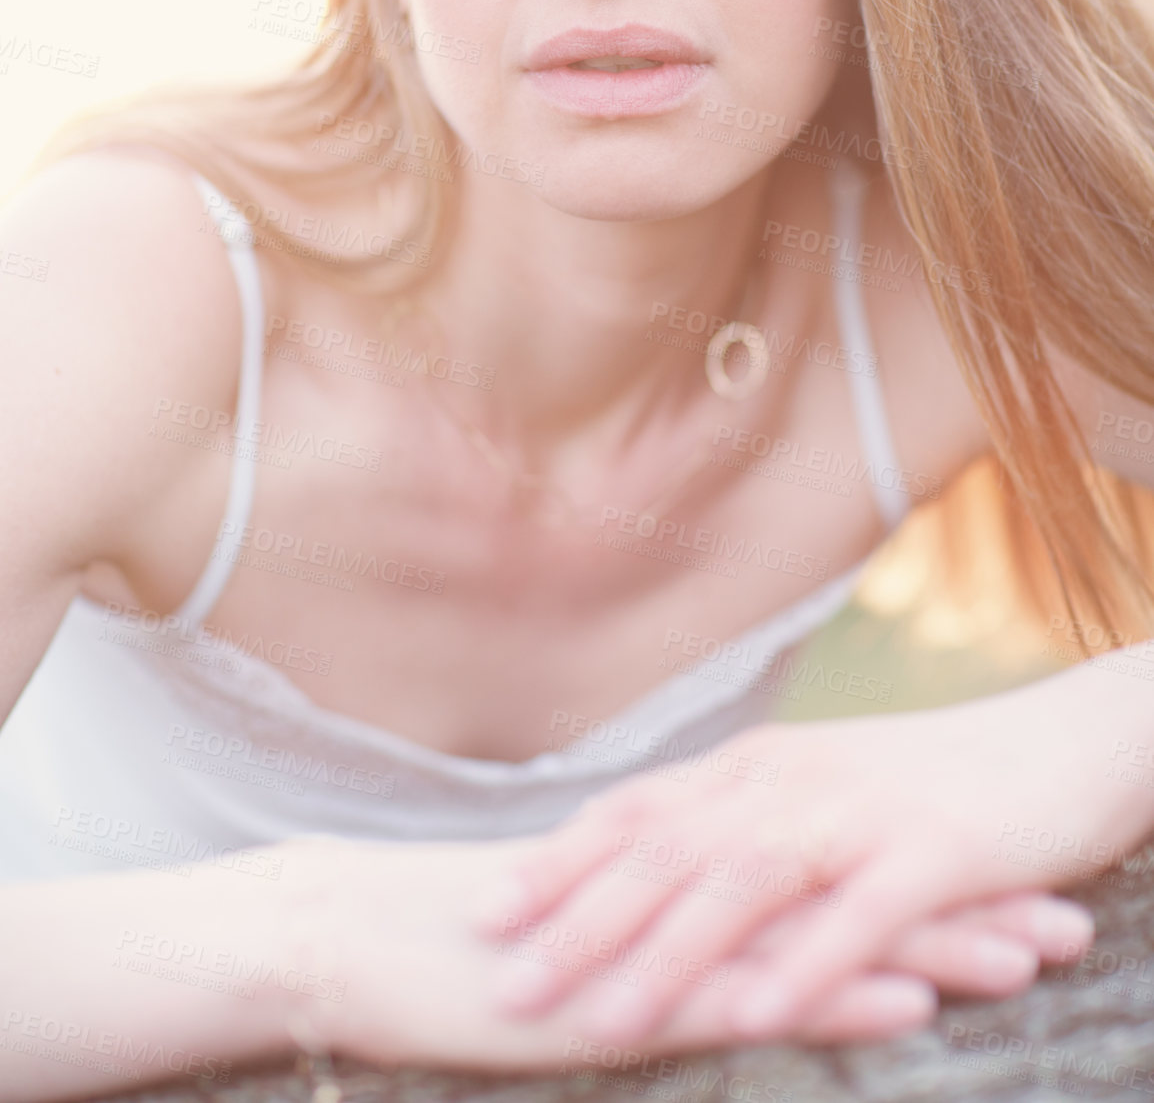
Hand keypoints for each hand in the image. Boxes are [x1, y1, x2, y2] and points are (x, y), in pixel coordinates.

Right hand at [276, 835, 1093, 1069]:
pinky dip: (834, 991)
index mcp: (689, 870)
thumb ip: (656, 921)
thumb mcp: (586, 929)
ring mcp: (666, 939)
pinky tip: (907, 998)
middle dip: (962, 898)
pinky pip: (751, 994)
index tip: (1005, 873)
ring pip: (825, 934)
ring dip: (933, 941)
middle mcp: (693, 889)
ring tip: (1031, 949)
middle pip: (849, 888)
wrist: (360, 933)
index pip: (826, 863)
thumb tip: (720, 931)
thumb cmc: (465, 940)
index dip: (918, 869)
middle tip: (1065, 903)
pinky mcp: (632, 993)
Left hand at [467, 663, 1150, 1044]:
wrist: (1059, 746)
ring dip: (669, 955)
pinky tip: (756, 1015)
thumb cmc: (930, 780)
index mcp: (755, 767)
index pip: (639, 810)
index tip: (487, 911)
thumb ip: (743, 821)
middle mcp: (790, 781)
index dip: (562, 861)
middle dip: (583, 919)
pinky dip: (800, 966)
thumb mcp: (820, 790)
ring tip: (604, 1020)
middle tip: (508, 979)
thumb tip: (664, 865)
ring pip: (744, 885)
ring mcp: (857, 814)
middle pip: (669, 850)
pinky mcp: (932, 853)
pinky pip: (855, 916)